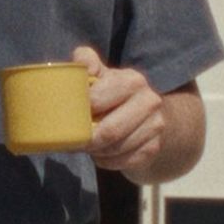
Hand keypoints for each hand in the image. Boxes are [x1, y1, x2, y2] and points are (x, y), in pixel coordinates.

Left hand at [72, 45, 165, 172]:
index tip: (68, 116)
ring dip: (96, 151)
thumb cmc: (114, 93)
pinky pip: (122, 162)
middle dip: (88, 139)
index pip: (96, 100)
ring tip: (88, 144)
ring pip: (115, 149)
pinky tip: (102, 152)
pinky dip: (106, 160)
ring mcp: (155, 127)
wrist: (148, 116)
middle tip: (74, 139)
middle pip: (109, 132)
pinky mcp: (153, 149)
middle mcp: (149, 101)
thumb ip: (86, 62)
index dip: (78, 111)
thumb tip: (79, 66)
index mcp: (132, 80)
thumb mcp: (102, 73)